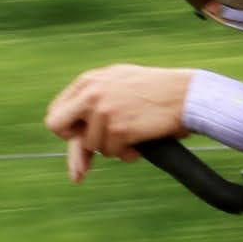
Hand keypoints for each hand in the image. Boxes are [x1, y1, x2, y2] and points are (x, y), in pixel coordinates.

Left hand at [43, 66, 191, 182]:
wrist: (185, 94)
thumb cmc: (157, 91)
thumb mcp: (119, 83)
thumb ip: (94, 97)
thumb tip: (75, 133)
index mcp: (89, 81)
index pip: (57, 111)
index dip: (67, 129)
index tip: (78, 138)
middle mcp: (91, 94)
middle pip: (57, 126)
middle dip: (73, 143)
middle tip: (84, 160)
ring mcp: (104, 111)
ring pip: (92, 146)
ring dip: (113, 148)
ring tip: (134, 137)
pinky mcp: (119, 128)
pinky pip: (113, 153)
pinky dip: (127, 154)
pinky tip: (140, 145)